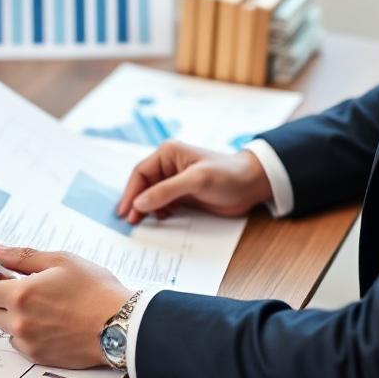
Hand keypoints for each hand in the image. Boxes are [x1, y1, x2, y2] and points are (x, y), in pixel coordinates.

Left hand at [0, 244, 131, 367]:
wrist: (121, 324)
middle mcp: (20, 321)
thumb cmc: (96, 290)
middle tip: (21, 284)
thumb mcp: (62, 261)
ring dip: (13, 314)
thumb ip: (23, 256)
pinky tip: (46, 321)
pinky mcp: (40, 356)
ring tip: (38, 304)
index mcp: (21, 294)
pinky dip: (25, 332)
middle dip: (1, 294)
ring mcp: (29, 342)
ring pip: (6, 327)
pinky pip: (20, 343)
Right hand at [117, 140, 272, 223]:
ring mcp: (176, 182)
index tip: (125, 211)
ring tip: (139, 224)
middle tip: (128, 222)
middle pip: (143, 186)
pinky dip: (158, 213)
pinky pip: (164, 205)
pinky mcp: (184, 195)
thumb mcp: (196, 181)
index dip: (131, 193)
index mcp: (168, 154)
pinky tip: (159, 221)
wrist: (253, 185)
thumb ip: (166, 191)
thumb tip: (138, 204)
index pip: (141, 173)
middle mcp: (169, 166)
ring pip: (152, 197)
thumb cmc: (227, 175)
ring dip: (145, 209)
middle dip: (135, 203)